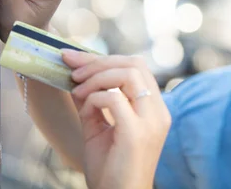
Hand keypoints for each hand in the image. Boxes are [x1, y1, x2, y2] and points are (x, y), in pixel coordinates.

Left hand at [63, 50, 170, 188]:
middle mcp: (157, 112)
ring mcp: (150, 121)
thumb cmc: (110, 170)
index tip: (75, 59)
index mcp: (154, 109)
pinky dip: (93, 98)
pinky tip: (85, 110)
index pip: (137, 67)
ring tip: (76, 90)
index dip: (105, 59)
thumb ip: (92, 102)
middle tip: (73, 71)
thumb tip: (76, 75)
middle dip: (99, 61)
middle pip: (135, 63)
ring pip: (128, 74)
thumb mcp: (99, 129)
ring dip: (96, 77)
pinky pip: (113, 98)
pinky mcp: (136, 133)